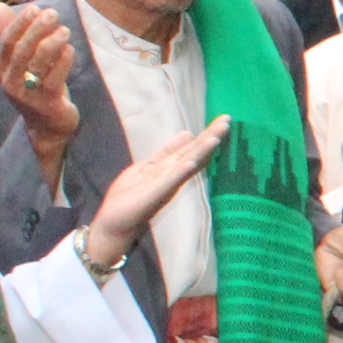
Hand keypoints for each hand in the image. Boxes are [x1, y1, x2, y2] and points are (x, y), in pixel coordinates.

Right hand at [0, 6, 80, 157]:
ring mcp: (27, 94)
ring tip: (65, 30)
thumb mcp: (22, 62)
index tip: (35, 8)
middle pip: (21, 50)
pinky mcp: (46, 103)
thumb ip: (12, 35)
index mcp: (1, 68)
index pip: (7, 41)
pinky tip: (70, 49)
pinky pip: (54, 79)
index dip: (20, 23)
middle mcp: (9, 81)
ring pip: (38, 63)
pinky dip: (63, 61)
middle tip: (53, 14)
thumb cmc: (36, 87)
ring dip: (52, 42)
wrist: (48, 126)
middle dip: (37, 29)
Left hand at [86, 116, 227, 275]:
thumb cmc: (130, 196)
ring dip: (200, 153)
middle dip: (210, 137)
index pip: (192, 147)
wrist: (115, 223)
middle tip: (227, 121)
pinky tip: (190, 163)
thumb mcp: (147, 166)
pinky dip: (180, 173)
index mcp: (171, 167)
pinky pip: (170, 182)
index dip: (207, 133)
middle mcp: (173, 175)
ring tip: (215, 139)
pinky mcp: (155, 195)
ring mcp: (166, 185)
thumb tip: (187, 133)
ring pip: (187, 165)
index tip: (223, 119)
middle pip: (194, 153)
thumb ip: (166, 152)